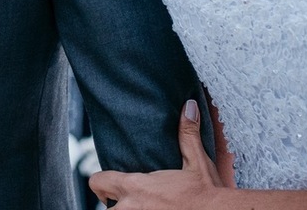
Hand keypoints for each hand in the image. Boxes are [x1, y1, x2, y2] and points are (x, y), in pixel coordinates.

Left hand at [89, 99, 224, 209]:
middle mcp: (132, 208)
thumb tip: (189, 106)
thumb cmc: (208, 193)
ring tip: (142, 208)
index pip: (98, 182)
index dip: (102, 182)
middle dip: (113, 204)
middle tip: (127, 201)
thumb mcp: (197, 161)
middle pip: (106, 209)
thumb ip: (187, 134)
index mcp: (135, 187)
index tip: (109, 183)